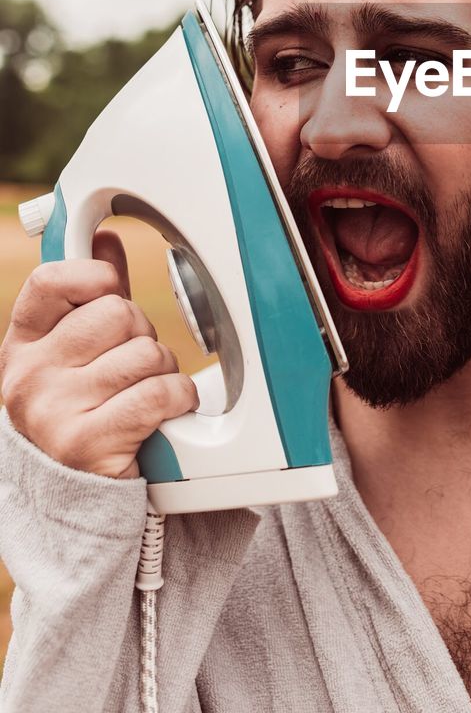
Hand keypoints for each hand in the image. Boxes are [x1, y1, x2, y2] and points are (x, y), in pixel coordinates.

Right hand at [0, 230, 198, 477]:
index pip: (50, 281)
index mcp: (22, 346)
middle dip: (141, 332)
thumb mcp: (72, 352)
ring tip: (143, 391)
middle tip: (133, 363)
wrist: (73, 497)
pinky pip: (158, 392)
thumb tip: (103, 242)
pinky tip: (166, 409)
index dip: (93, 275)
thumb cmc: (80, 412)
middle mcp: (29, 377)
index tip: (111, 289)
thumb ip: (89, 297)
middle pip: (116, 312)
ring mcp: (54, 411)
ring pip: (145, 351)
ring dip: (162, 369)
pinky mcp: (88, 443)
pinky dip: (178, 397)